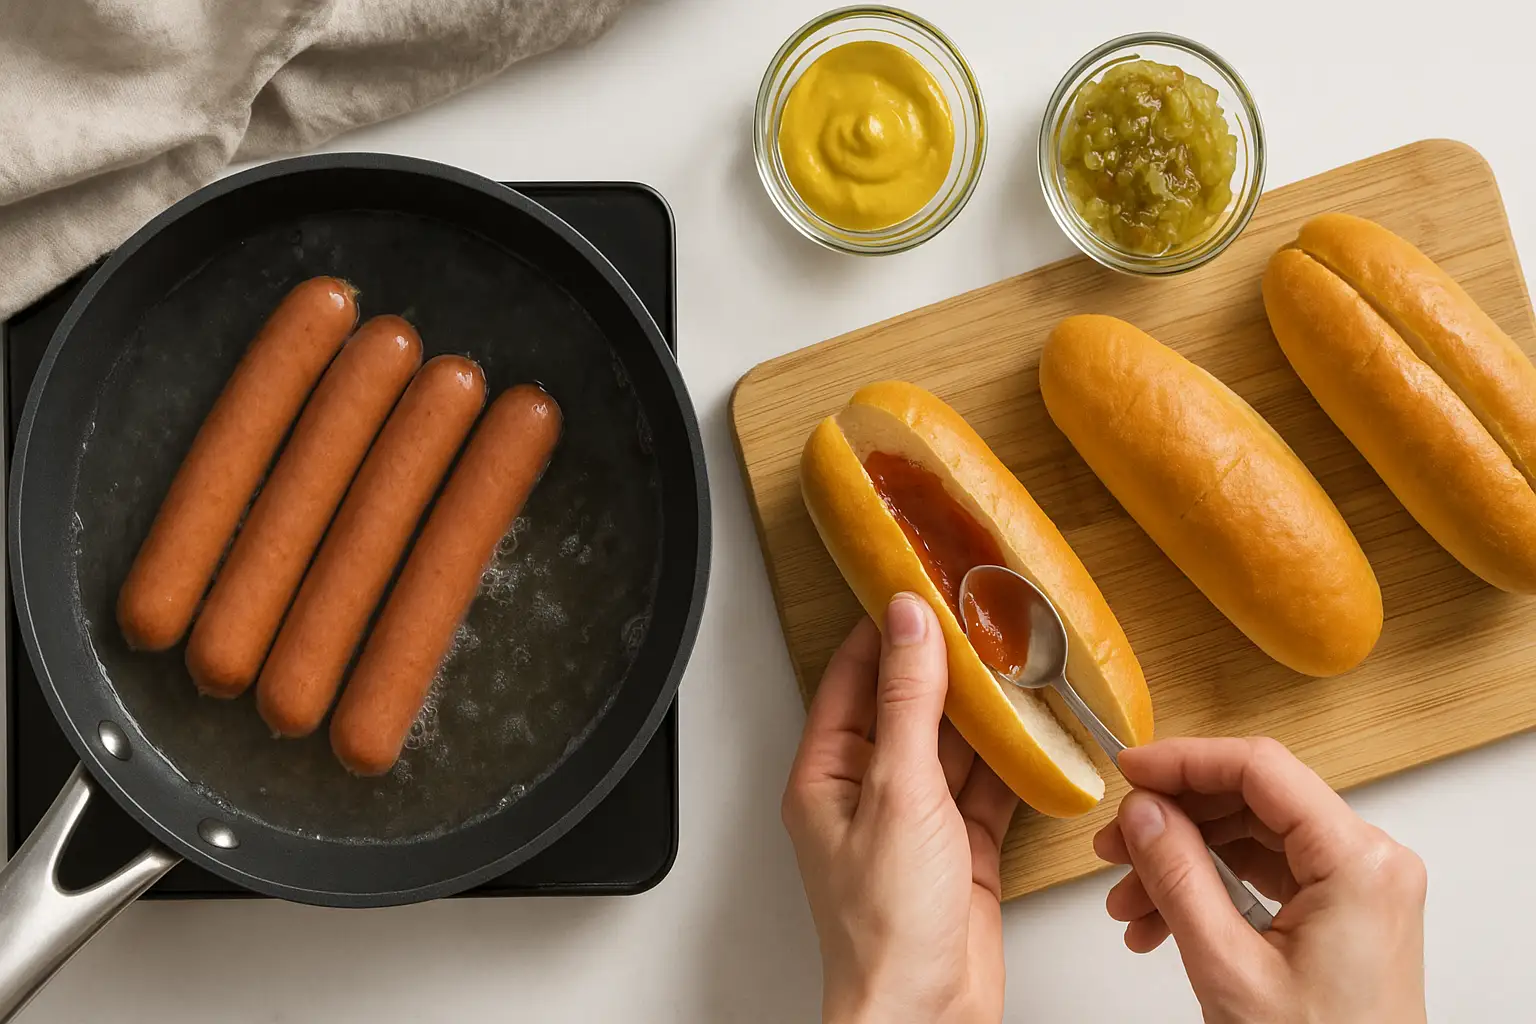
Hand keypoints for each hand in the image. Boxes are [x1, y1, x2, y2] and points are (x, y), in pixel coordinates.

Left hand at [782, 593, 1017, 1023]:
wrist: (925, 1014)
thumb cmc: (886, 929)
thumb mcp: (899, 793)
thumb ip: (908, 703)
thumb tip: (910, 625)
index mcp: (827, 775)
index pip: (852, 679)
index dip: (884, 630)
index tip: (918, 585)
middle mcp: (867, 793)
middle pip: (905, 707)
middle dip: (943, 664)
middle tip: (981, 616)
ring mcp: (915, 821)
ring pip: (951, 745)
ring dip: (982, 709)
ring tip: (1015, 660)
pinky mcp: (959, 848)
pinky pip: (985, 787)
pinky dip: (1011, 760)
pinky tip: (1034, 732)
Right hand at [1094, 737, 1427, 1023]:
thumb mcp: (1229, 967)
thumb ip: (1179, 877)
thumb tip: (1143, 812)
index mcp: (1359, 862)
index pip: (1260, 769)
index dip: (1184, 760)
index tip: (1129, 769)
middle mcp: (1369, 863)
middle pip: (1250, 802)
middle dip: (1173, 823)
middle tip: (1114, 845)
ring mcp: (1358, 888)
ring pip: (1249, 840)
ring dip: (1182, 864)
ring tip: (1128, 902)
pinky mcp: (1343, 914)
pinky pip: (1264, 877)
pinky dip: (1209, 892)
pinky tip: (1160, 922)